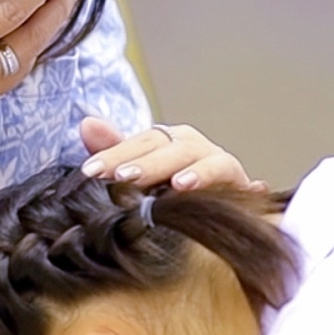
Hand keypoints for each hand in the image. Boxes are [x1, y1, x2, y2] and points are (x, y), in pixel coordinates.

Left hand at [80, 117, 263, 191]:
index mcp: (165, 140)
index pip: (136, 143)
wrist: (210, 210)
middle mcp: (191, 145)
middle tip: (121, 177)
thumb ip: (113, 151)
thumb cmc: (165, 188)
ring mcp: (217, 161)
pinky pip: (238, 181)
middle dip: (145, 164)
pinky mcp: (240, 183)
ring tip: (177, 184)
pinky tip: (247, 188)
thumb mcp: (136, 174)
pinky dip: (242, 185)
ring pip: (206, 159)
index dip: (113, 155)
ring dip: (195, 171)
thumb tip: (87, 124)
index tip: (89, 171)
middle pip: (168, 148)